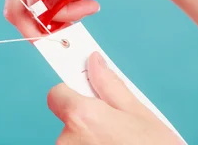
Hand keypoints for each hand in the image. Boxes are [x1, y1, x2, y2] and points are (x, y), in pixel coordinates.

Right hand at [4, 0, 148, 37]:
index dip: (58, 10)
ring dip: (47, 21)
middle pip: (18, 5)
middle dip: (45, 25)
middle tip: (78, 23)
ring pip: (19, 8)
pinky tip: (74, 4)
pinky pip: (26, 2)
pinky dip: (46, 13)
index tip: (91, 7)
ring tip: (81, 11)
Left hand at [48, 52, 183, 144]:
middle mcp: (67, 139)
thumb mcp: (140, 115)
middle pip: (68, 119)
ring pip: (73, 140)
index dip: (72, 93)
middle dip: (87, 121)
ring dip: (89, 141)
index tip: (86, 96)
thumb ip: (110, 85)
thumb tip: (94, 61)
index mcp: (82, 117)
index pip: (57, 94)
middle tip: (116, 131)